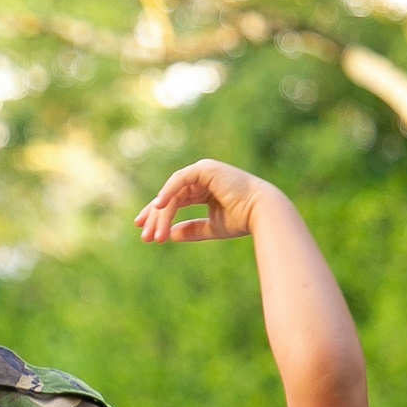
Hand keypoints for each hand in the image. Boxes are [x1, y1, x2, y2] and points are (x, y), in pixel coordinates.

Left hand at [135, 159, 282, 241]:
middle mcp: (202, 179)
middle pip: (170, 198)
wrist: (262, 213)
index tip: (146, 234)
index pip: (175, 202)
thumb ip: (191, 229)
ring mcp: (203, 172)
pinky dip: (168, 192)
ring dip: (160, 215)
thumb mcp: (211, 227)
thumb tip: (169, 235)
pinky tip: (158, 207)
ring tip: (153, 234)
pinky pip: (180, 180)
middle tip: (144, 237)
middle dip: (155, 218)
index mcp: (205, 190)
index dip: (159, 217)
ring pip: (173, 194)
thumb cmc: (242, 220)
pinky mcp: (205, 169)